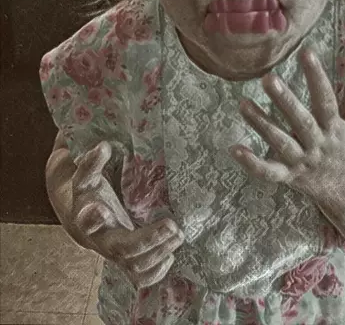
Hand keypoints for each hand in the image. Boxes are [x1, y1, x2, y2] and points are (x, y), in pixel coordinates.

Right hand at [70, 142, 183, 288]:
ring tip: (179, 234)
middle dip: (147, 239)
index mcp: (87, 213)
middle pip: (120, 248)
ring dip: (159, 252)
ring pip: (134, 264)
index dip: (92, 217)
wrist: (85, 215)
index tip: (101, 210)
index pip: (87, 217)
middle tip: (172, 225)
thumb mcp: (87, 173)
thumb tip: (103, 146)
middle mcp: (100, 238)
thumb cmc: (91, 190)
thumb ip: (91, 162)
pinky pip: (140, 277)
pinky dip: (156, 272)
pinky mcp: (127, 261)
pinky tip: (171, 256)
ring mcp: (114, 252)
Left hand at [230, 48, 344, 201]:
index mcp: (335, 128)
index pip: (326, 99)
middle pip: (300, 121)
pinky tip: (234, 149)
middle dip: (285, 100)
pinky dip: (252, 163)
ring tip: (243, 103)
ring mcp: (302, 162)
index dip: (317, 76)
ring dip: (261, 124)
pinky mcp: (289, 177)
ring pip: (280, 142)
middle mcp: (318, 144)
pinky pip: (269, 172)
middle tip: (268, 78)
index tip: (306, 52)